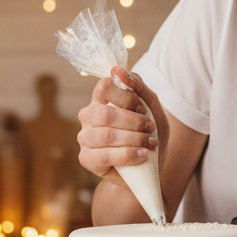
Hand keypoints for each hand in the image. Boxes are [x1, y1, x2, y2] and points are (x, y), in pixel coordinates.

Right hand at [77, 67, 169, 186]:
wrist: (149, 166)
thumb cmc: (148, 133)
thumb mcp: (152, 107)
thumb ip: (138, 87)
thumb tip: (118, 70)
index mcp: (101, 99)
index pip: (104, 86)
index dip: (126, 96)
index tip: (142, 107)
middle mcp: (88, 116)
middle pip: (106, 114)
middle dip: (134, 122)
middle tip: (151, 128)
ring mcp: (85, 138)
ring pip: (106, 135)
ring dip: (134, 139)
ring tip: (150, 143)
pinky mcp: (86, 159)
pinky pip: (104, 156)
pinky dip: (128, 155)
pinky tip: (142, 155)